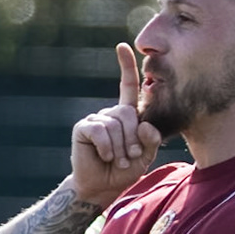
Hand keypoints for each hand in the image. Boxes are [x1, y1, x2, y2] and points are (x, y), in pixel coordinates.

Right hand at [70, 42, 161, 206]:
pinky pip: (101, 131)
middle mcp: (111, 113)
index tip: (122, 46)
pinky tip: (104, 157)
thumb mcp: (145, 156)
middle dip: (132, 139)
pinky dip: (106, 148)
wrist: (102, 187)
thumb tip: (145, 126)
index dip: (126, 66)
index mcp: (126, 115)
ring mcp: (96, 119)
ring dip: (120, 148)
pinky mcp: (83, 128)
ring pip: (115, 125)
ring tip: (117, 160)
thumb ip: (151, 141)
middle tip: (130, 157)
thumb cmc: (125, 170)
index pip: (127, 85)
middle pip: (128, 114)